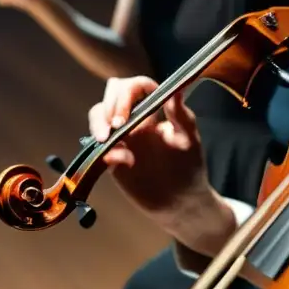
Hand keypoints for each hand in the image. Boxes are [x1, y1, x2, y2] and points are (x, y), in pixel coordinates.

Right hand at [87, 76, 219, 238]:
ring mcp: (121, 137)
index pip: (135, 86)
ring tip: (106, 139)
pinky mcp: (112, 158)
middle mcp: (133, 118)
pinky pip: (100, 148)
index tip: (128, 113)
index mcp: (152, 109)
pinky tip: (122, 162)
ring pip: (99, 115)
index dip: (127, 93)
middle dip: (109, 105)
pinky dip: (106, 152)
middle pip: (112, 96)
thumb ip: (180, 114)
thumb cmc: (189, 166)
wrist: (181, 202)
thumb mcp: (189, 139)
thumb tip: (177, 88)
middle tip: (116, 125)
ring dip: (99, 122)